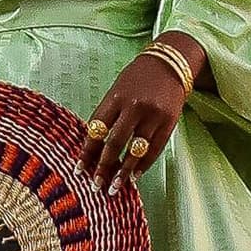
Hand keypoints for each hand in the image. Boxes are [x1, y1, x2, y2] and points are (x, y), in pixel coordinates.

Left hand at [81, 44, 198, 180]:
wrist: (171, 63)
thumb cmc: (138, 78)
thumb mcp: (118, 89)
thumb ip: (108, 114)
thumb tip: (96, 146)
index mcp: (116, 97)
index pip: (97, 130)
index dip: (87, 152)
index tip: (80, 169)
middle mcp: (134, 107)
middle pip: (115, 143)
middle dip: (104, 167)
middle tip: (96, 185)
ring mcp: (153, 115)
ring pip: (136, 151)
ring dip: (124, 172)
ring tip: (115, 187)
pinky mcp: (169, 122)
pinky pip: (155, 149)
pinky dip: (144, 165)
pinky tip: (135, 176)